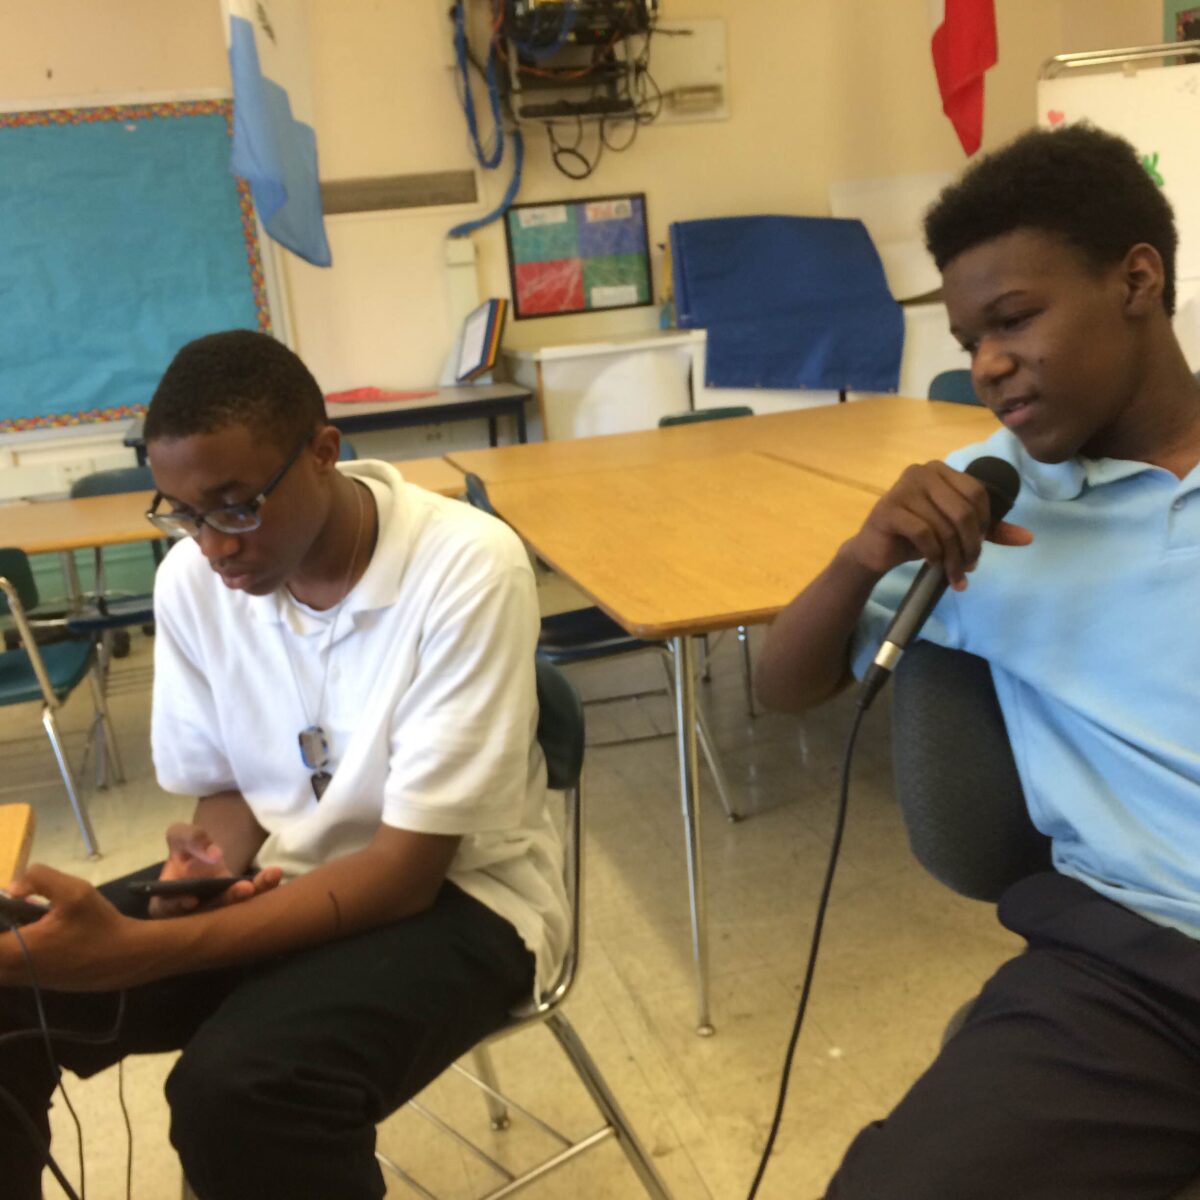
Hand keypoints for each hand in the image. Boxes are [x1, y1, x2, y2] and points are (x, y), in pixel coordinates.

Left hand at [0, 864, 152, 990]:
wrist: (125, 957)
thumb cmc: (99, 925)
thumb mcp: (75, 890)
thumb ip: (39, 878)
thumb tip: (11, 889)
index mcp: (15, 950)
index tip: (7, 905)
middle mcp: (10, 971)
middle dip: (1, 925)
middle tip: (13, 909)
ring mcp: (20, 979)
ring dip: (4, 940)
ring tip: (20, 919)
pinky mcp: (31, 982)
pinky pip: (4, 969)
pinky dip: (8, 950)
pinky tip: (29, 932)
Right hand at [150, 824, 281, 917]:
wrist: (208, 855)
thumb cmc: (187, 849)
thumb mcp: (180, 836)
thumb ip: (190, 838)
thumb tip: (214, 855)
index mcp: (167, 902)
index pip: (169, 909)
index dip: (178, 906)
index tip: (192, 900)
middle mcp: (193, 915)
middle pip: (209, 914)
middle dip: (227, 902)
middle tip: (245, 888)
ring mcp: (218, 913)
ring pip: (235, 911)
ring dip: (253, 896)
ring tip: (268, 877)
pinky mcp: (239, 907)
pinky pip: (252, 902)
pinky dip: (264, 889)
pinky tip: (274, 874)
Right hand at [847, 461, 1032, 590]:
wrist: (874, 551)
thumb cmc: (915, 537)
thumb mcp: (955, 531)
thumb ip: (988, 531)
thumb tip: (1027, 538)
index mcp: (940, 470)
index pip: (977, 493)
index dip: (984, 524)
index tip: (977, 547)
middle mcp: (922, 472)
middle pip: (964, 510)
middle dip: (971, 545)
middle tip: (968, 567)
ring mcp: (902, 488)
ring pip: (944, 526)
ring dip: (953, 556)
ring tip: (952, 573)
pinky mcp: (888, 509)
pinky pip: (924, 532)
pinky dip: (932, 553)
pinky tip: (931, 562)